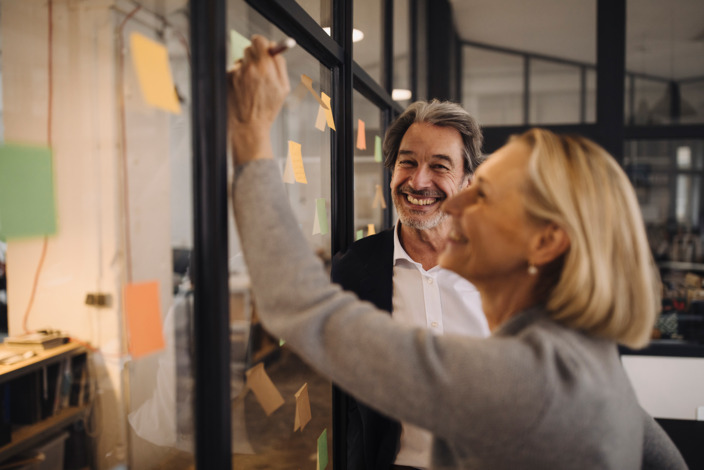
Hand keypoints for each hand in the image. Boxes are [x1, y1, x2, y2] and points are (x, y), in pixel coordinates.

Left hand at [228, 35, 290, 164]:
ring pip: (240, 60)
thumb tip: (274, 47)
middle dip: (253, 55)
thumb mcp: (283, 88)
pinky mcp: (225, 79)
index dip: (261, 44)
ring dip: (244, 68)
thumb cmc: (266, 109)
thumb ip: (280, 65)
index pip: (260, 40)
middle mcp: (249, 68)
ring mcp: (236, 73)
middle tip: (257, 67)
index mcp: (266, 68)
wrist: (248, 127)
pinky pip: (231, 71)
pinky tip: (240, 91)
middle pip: (249, 47)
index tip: (262, 49)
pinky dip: (235, 78)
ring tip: (249, 85)